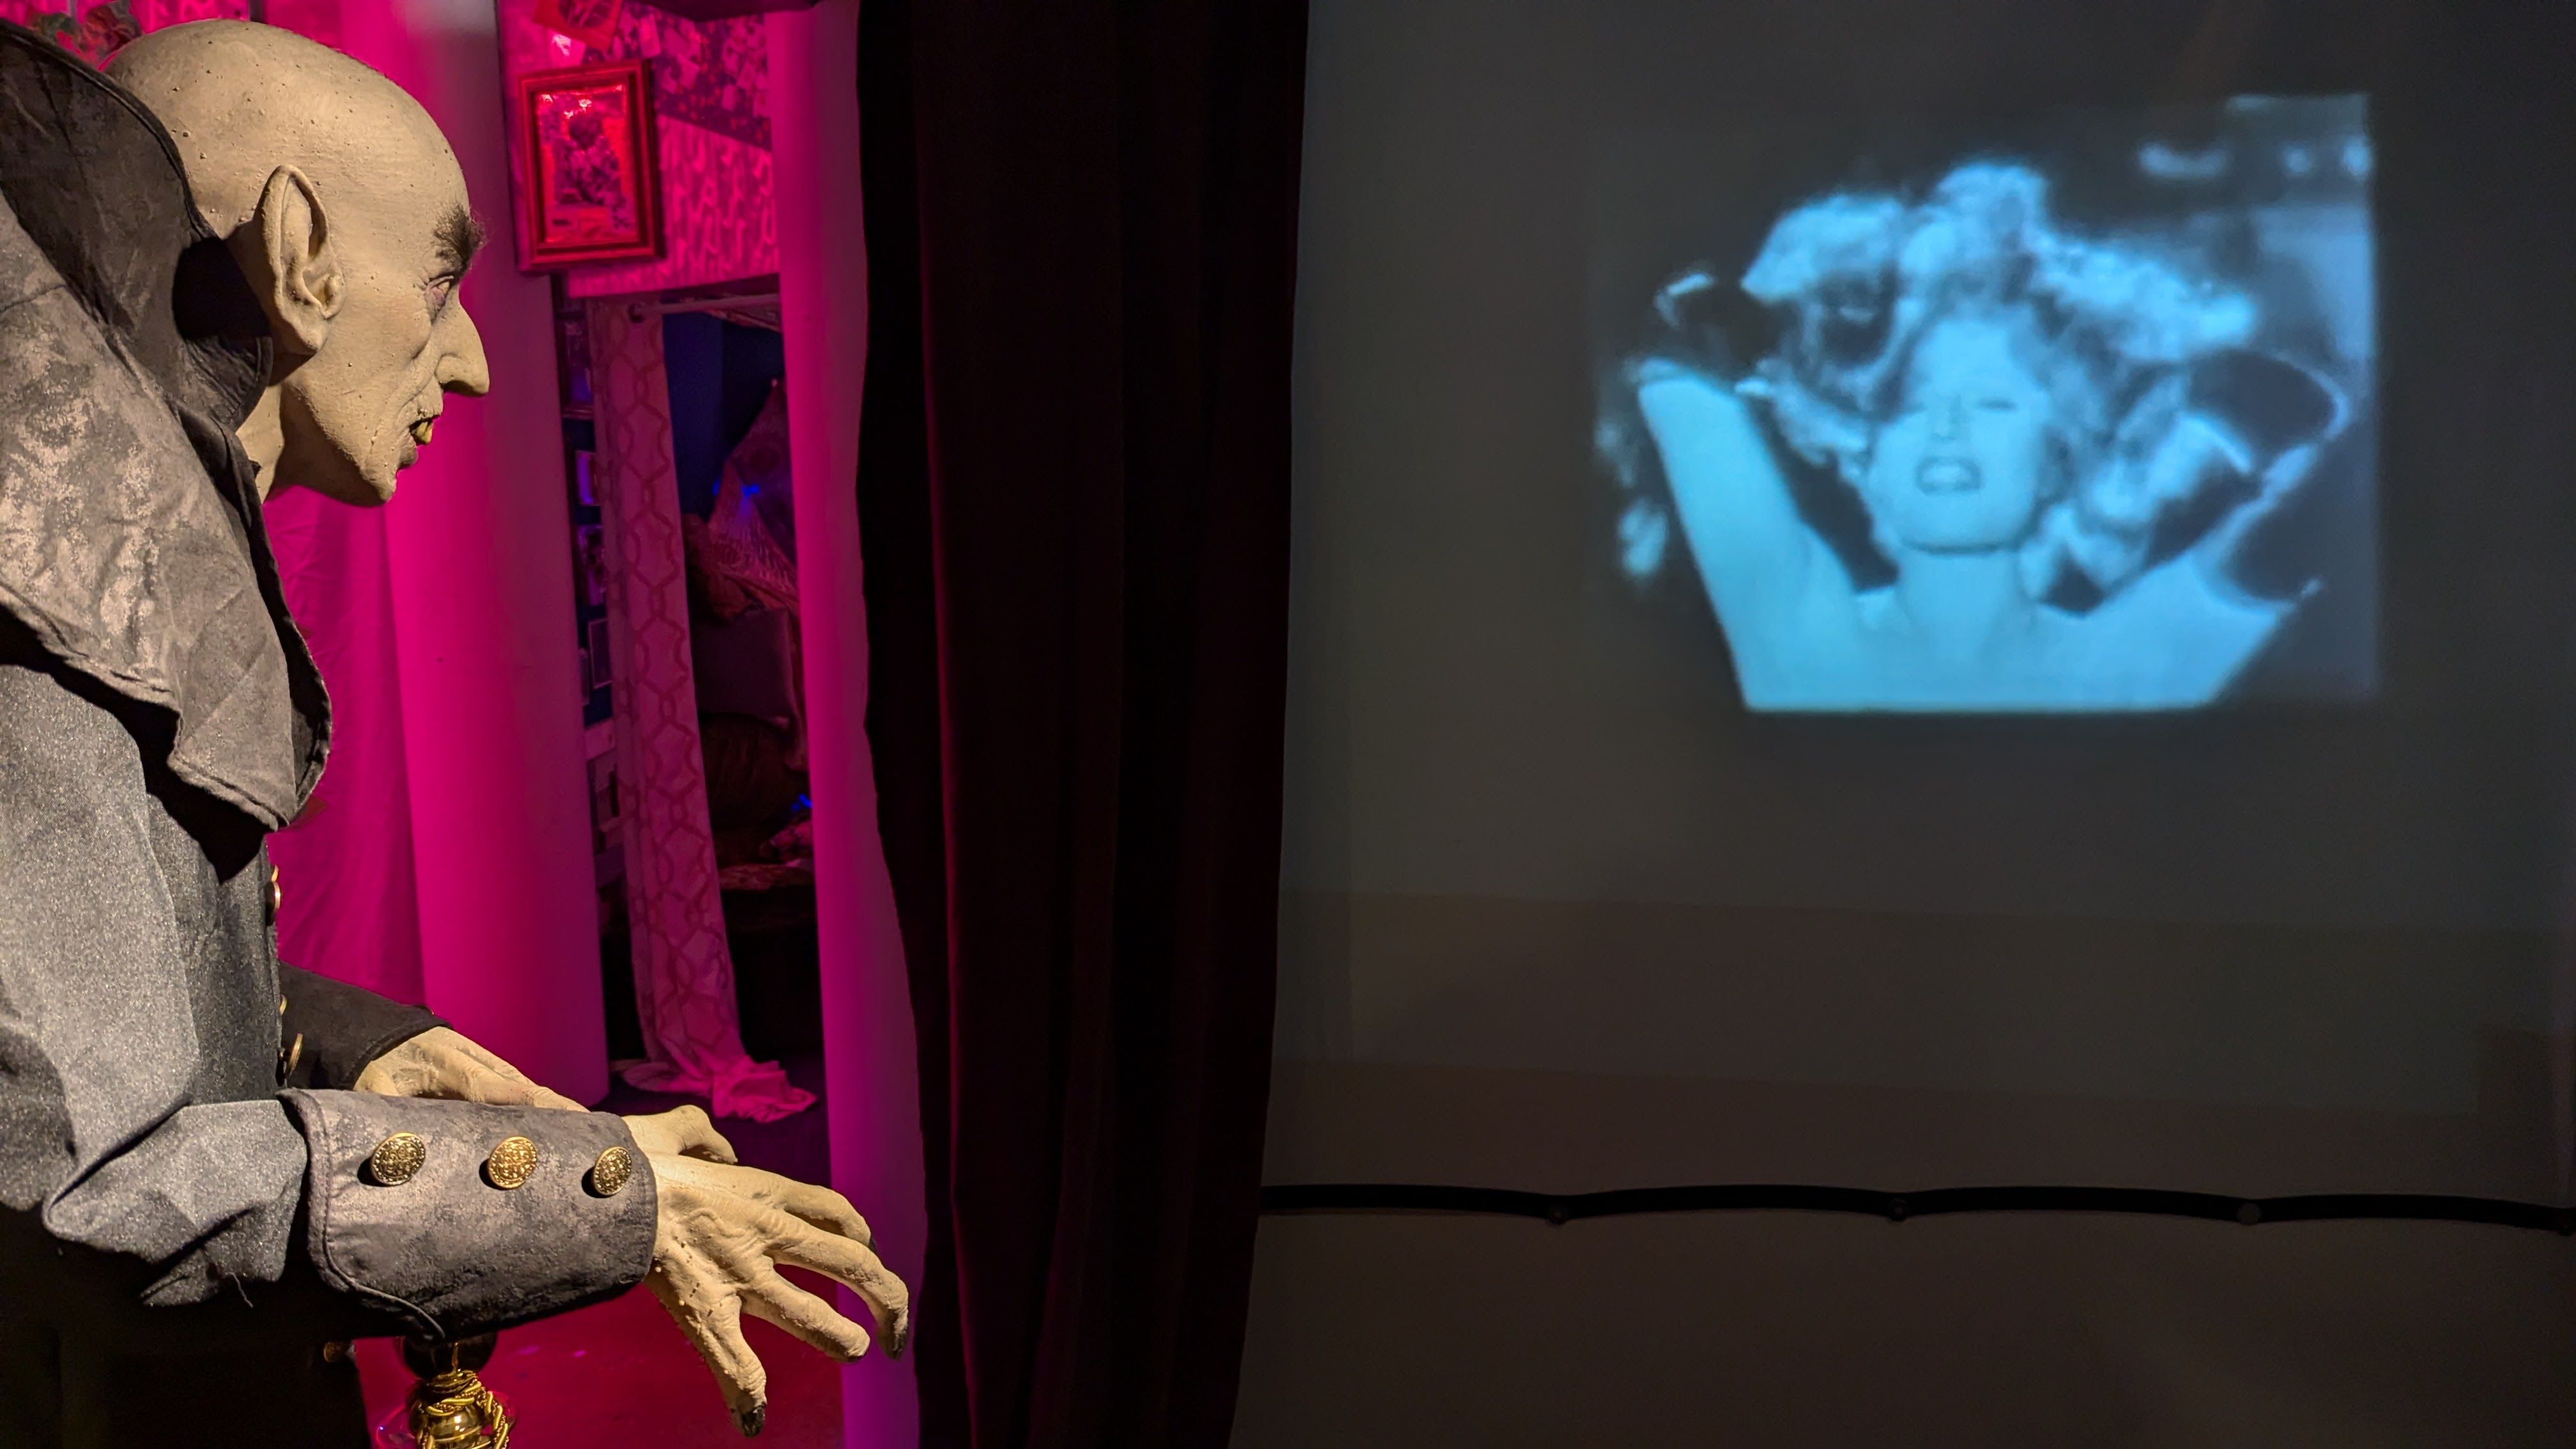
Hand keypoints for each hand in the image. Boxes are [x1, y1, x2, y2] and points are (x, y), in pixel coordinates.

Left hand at [352, 1026, 586, 1109]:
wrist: (386, 1036)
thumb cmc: (377, 1067)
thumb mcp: (372, 1088)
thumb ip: (386, 1109)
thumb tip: (396, 1144)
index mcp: (444, 1063)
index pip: (484, 1084)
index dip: (514, 1099)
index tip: (541, 1109)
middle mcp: (474, 1060)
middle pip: (520, 1085)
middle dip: (553, 1105)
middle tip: (586, 1126)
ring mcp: (487, 1065)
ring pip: (526, 1087)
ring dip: (556, 1107)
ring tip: (589, 1130)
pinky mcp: (492, 1074)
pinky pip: (522, 1091)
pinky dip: (546, 1106)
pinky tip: (568, 1123)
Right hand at [626, 1106, 909, 1436]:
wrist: (600, 1185)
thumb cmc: (629, 1158)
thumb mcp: (674, 1131)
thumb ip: (699, 1134)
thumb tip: (715, 1149)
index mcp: (762, 1191)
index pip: (835, 1213)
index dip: (860, 1235)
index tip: (865, 1251)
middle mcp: (763, 1232)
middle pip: (848, 1263)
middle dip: (885, 1295)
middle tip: (895, 1327)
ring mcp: (737, 1273)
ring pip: (808, 1312)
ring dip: (838, 1338)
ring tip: (859, 1350)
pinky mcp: (702, 1307)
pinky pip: (734, 1358)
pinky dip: (744, 1392)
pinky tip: (752, 1421)